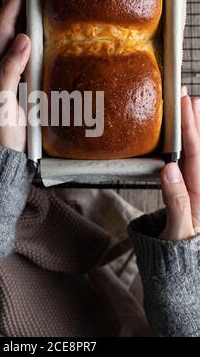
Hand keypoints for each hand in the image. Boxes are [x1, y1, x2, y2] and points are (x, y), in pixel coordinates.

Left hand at [0, 0, 30, 151]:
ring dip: (15, 12)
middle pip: (4, 24)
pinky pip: (18, 50)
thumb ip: (10, 70)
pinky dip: (23, 32)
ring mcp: (4, 73)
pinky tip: (28, 30)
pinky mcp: (13, 82)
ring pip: (10, 35)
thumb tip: (23, 38)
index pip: (4, 25)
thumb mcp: (3, 102)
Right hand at [160, 87, 199, 239]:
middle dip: (196, 122)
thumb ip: (176, 203)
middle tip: (190, 97)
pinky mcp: (191, 191)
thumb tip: (169, 170)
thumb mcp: (178, 234)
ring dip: (196, 130)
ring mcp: (197, 189)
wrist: (182, 268)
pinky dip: (191, 146)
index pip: (196, 155)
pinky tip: (189, 137)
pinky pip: (192, 163)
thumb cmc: (179, 252)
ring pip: (198, 154)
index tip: (185, 106)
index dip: (191, 128)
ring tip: (194, 107)